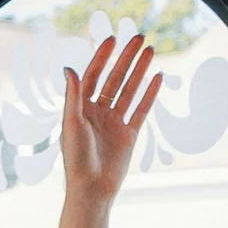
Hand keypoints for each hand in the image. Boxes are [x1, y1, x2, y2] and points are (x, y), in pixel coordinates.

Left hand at [61, 34, 161, 206]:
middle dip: (125, 58)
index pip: (93, 76)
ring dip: (139, 71)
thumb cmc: (76, 159)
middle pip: (114, 79)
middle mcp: (97, 113)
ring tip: (150, 51)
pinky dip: (149, 94)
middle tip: (138, 37)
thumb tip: (69, 68)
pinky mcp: (129, 135)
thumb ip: (73, 96)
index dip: (102, 57)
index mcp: (81, 109)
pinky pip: (141, 110)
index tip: (113, 39)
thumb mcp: (72, 124)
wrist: (92, 189)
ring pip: (129, 91)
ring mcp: (114, 123)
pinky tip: (158, 77)